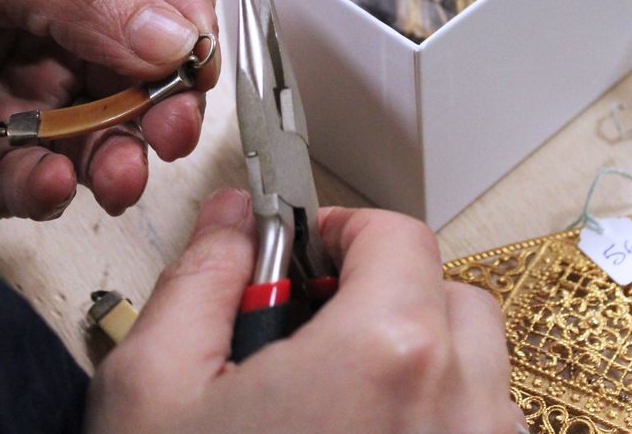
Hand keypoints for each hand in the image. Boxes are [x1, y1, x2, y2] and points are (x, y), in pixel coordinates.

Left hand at [0, 0, 218, 220]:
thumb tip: (173, 32)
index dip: (189, 15)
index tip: (189, 55)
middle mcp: (59, 31)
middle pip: (155, 67)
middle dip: (170, 100)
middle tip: (167, 125)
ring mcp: (32, 99)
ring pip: (117, 134)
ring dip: (128, 155)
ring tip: (116, 170)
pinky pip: (55, 182)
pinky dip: (60, 188)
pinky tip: (43, 179)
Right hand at [86, 190, 522, 433]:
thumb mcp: (153, 391)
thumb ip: (200, 280)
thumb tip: (232, 218)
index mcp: (386, 355)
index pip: (399, 238)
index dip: (345, 233)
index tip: (306, 257)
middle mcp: (462, 412)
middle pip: (450, 302)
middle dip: (385, 297)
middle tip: (311, 336)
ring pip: (477, 377)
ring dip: (417, 367)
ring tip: (333, 412)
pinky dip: (435, 429)